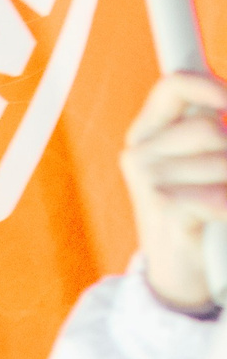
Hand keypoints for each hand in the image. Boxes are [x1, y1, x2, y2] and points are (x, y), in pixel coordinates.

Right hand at [120, 72, 226, 313]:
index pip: (174, 85)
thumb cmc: (202, 209)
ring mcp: (148, 185)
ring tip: (223, 197)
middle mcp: (140, 155)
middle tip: (225, 175)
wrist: (183, 273)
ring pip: (221, 160)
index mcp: (148, 133)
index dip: (210, 86)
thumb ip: (213, 128)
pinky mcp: (165, 214)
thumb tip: (226, 114)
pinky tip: (220, 218)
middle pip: (208, 128)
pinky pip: (218, 197)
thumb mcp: (204, 159)